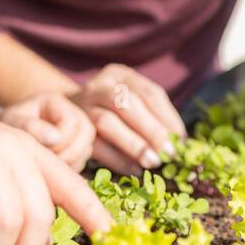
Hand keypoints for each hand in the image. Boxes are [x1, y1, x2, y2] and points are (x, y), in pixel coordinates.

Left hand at [0, 92, 94, 170]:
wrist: (6, 134)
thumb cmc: (8, 126)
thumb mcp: (12, 122)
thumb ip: (30, 127)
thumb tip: (55, 138)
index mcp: (55, 101)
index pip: (71, 121)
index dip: (58, 139)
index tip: (38, 146)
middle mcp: (72, 111)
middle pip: (86, 133)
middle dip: (66, 153)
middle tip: (44, 159)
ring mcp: (78, 129)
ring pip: (87, 149)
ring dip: (69, 162)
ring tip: (46, 163)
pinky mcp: (78, 146)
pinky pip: (83, 161)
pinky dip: (69, 168)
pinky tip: (51, 168)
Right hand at [69, 64, 186, 174]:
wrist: (64, 112)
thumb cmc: (110, 110)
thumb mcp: (131, 100)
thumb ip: (153, 114)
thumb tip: (180, 141)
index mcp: (119, 74)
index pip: (149, 92)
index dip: (167, 118)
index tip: (181, 140)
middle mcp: (98, 85)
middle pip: (127, 104)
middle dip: (151, 130)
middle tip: (169, 153)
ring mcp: (82, 106)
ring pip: (107, 122)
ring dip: (133, 144)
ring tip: (152, 162)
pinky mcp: (73, 129)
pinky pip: (95, 144)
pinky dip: (116, 159)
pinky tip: (134, 170)